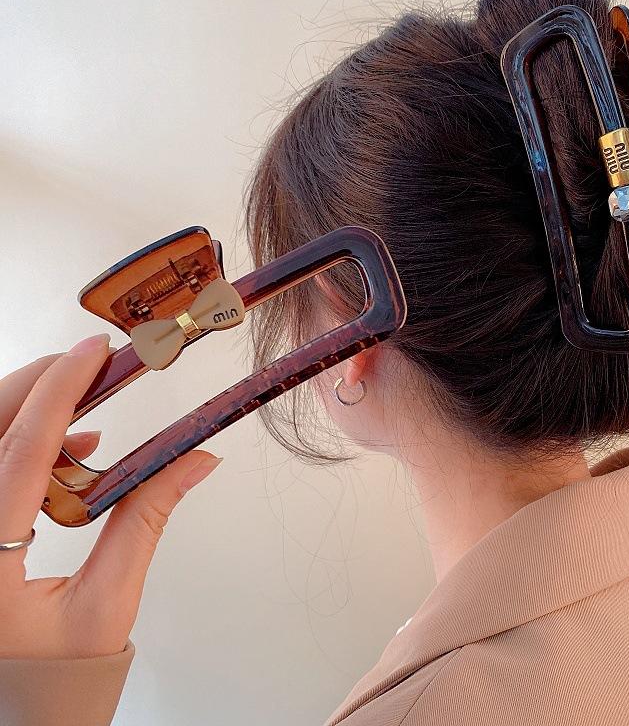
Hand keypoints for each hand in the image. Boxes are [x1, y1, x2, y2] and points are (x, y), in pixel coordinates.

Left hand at [0, 333, 221, 659]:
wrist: (18, 706)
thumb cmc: (55, 673)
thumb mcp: (107, 600)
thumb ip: (147, 520)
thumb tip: (195, 461)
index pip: (21, 450)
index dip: (59, 391)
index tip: (92, 352)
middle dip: (37, 385)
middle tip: (88, 365)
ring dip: (31, 415)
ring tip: (88, 426)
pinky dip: (25, 444)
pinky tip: (67, 454)